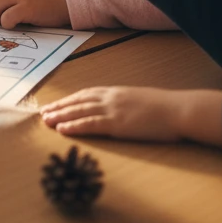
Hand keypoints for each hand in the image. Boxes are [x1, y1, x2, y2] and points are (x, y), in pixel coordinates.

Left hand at [40, 87, 221, 147]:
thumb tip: (119, 110)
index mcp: (115, 92)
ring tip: (46, 121)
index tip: (56, 104)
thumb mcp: (140, 101)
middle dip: (59, 107)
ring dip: (61, 116)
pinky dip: (74, 126)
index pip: (85, 94)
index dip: (69, 100)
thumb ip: (126, 104)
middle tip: (43, 113)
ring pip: (79, 111)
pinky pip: (90, 124)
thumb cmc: (165, 108)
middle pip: (78, 101)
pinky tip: (62, 129)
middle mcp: (110, 98)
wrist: (178, 109)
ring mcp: (112, 110)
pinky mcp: (117, 123)